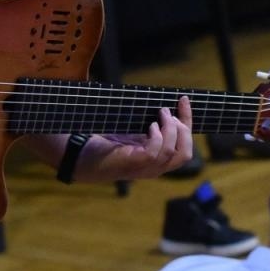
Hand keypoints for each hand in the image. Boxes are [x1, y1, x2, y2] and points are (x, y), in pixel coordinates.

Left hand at [69, 102, 194, 183]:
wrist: (81, 157)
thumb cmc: (105, 144)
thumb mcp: (133, 133)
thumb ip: (150, 127)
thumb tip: (164, 105)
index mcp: (158, 161)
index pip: (185, 147)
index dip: (188, 122)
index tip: (184, 100)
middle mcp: (155, 169)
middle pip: (185, 154)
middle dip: (182, 129)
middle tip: (168, 112)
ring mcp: (145, 170)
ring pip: (172, 152)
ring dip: (169, 129)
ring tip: (160, 114)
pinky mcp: (133, 165)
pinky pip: (155, 152)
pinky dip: (156, 137)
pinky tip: (149, 126)